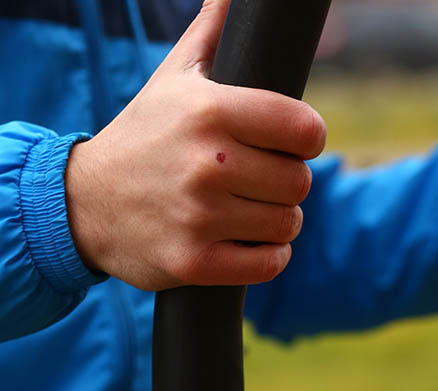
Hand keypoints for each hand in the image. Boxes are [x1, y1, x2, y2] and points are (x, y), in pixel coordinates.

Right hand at [65, 0, 325, 290]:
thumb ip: (211, 34)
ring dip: (278, 221)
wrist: (86, 204)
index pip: (305, 129)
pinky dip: (269, 256)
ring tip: (249, 211)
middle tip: (262, 181)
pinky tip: (250, 243)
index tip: (292, 144)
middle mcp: (206, 163)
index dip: (307, 139)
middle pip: (300, 182)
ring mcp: (199, 217)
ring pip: (288, 223)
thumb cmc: (145, 137)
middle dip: (288, 183)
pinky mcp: (194, 262)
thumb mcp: (173, 78)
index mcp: (210, 111)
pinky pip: (270, 264)